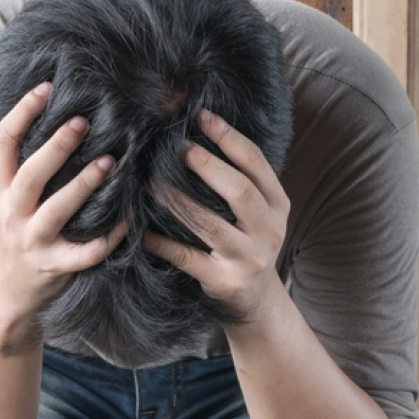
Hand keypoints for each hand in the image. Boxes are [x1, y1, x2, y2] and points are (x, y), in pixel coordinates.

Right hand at [0, 83, 125, 333]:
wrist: (5, 290)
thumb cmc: (8, 229)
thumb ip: (2, 159)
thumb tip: (18, 109)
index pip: (2, 142)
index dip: (22, 112)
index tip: (46, 88)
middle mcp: (10, 212)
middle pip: (30, 174)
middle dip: (56, 146)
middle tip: (82, 121)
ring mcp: (33, 240)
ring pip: (58, 210)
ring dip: (85, 185)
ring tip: (110, 161)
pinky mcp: (55, 265)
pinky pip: (86, 251)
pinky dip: (110, 235)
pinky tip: (130, 215)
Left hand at [143, 109, 290, 318]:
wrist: (257, 302)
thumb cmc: (248, 244)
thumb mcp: (258, 213)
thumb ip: (240, 180)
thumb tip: (200, 131)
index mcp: (277, 205)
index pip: (256, 163)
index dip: (229, 137)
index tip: (202, 115)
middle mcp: (269, 230)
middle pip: (240, 191)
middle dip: (207, 165)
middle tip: (178, 146)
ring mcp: (249, 258)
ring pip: (210, 224)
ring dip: (177, 201)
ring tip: (150, 182)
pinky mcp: (225, 281)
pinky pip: (187, 257)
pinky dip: (161, 243)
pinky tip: (141, 230)